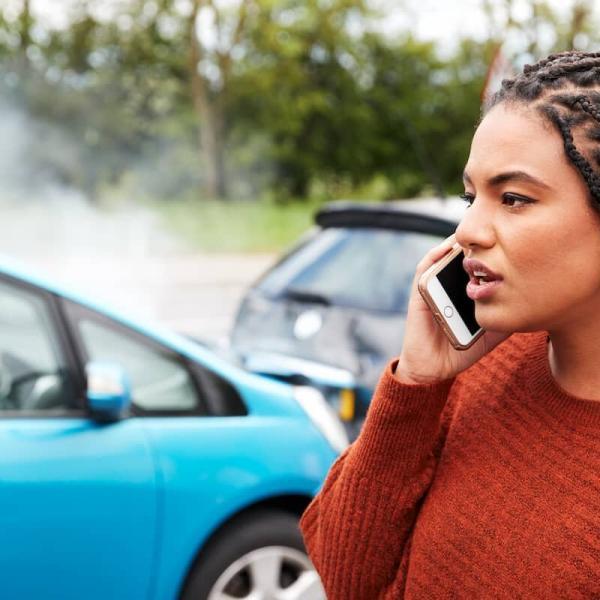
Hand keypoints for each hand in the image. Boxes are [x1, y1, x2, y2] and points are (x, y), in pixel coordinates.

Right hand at [394, 235, 509, 383]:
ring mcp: (433, 286)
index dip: (491, 251)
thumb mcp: (491, 332)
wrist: (434, 368)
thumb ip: (505, 316)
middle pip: (463, 255)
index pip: (478, 264)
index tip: (511, 241)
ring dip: (459, 243)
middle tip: (498, 232)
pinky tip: (450, 246)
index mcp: (464, 291)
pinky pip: (426, 266)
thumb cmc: (461, 349)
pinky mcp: (419, 291)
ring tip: (477, 236)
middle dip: (479, 243)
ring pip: (445, 255)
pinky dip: (437, 253)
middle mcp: (448, 284)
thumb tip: (530, 302)